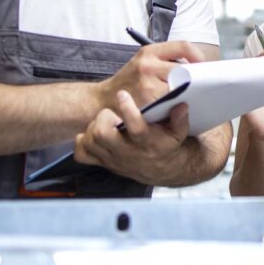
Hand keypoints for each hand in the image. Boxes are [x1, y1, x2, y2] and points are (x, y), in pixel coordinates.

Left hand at [74, 90, 190, 185]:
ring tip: (105, 122)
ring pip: (90, 141)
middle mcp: (127, 152)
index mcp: (146, 143)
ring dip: (93, 127)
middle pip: (102, 134)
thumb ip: (180, 119)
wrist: (161, 169)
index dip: (127, 110)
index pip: (135, 128)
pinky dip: (83, 141)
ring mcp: (112, 159)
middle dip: (103, 118)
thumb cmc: (167, 145)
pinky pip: (82, 154)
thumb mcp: (179, 133)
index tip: (123, 94)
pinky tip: (93, 134)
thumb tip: (181, 105)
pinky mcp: (103, 163)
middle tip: (111, 114)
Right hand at [98, 40, 203, 111]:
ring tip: (188, 98)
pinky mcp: (146, 104)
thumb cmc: (128, 83)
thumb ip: (165, 62)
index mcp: (149, 52)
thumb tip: (195, 68)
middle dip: (193, 79)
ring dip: (186, 95)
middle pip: (184, 70)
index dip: (198, 56)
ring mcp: (146, 85)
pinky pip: (170, 105)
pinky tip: (176, 109)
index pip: (183, 46)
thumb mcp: (143, 63)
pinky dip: (176, 107)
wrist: (102, 100)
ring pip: (179, 89)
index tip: (203, 66)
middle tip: (201, 86)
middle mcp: (147, 66)